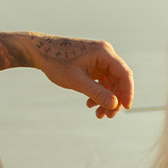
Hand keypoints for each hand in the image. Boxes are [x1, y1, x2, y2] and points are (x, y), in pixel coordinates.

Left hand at [0, 29, 135, 118]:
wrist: (39, 51)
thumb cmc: (56, 62)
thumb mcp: (76, 81)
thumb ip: (97, 92)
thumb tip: (115, 105)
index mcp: (104, 53)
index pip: (124, 73)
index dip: (128, 92)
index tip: (126, 107)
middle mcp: (105, 54)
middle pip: (119, 80)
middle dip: (114, 99)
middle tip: (108, 116)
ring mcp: (99, 59)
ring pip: (110, 82)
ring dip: (106, 99)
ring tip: (98, 114)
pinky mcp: (93, 65)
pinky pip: (102, 81)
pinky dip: (98, 93)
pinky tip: (89, 104)